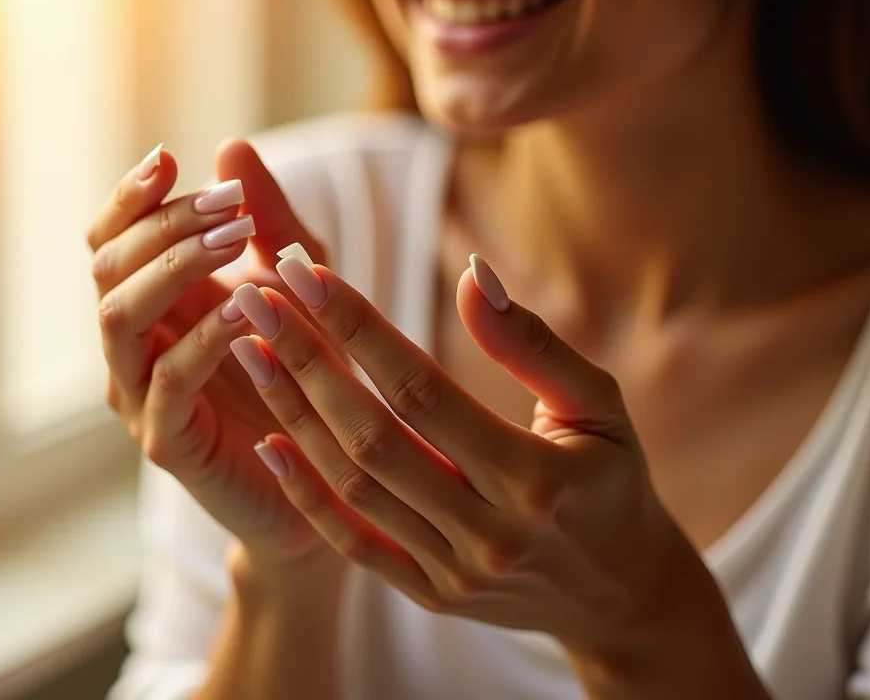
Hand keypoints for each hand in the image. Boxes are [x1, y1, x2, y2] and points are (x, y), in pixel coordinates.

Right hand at [86, 139, 337, 566]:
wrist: (326, 479)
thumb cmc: (305, 371)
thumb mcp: (296, 280)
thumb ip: (267, 220)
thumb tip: (230, 147)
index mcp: (152, 304)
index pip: (110, 239)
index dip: (130, 198)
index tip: (170, 159)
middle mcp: (132, 346)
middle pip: (107, 268)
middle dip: (162, 226)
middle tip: (225, 205)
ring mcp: (140, 396)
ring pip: (118, 318)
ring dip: (172, 270)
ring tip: (233, 240)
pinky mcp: (167, 443)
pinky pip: (167, 383)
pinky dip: (204, 340)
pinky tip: (248, 310)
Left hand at [227, 252, 726, 664]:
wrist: (623, 596)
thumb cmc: (612, 481)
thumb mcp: (599, 405)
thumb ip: (534, 345)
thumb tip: (473, 274)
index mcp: (535, 474)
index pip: (420, 389)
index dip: (355, 328)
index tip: (302, 273)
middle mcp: (490, 530)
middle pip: (371, 435)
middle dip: (303, 360)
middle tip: (252, 298)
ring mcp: (455, 571)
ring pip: (352, 486)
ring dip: (292, 414)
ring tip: (247, 351)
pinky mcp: (432, 596)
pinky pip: (355, 543)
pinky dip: (306, 494)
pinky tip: (266, 441)